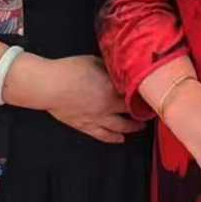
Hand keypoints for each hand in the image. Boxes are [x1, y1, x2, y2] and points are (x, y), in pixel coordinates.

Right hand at [18, 55, 144, 143]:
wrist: (49, 86)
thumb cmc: (70, 71)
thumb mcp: (94, 62)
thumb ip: (108, 68)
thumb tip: (116, 69)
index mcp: (112, 90)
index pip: (134, 95)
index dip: (144, 95)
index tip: (151, 94)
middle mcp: (108, 108)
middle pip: (131, 113)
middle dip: (142, 113)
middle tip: (150, 112)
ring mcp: (96, 119)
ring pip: (120, 128)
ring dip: (132, 128)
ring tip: (140, 128)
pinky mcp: (84, 126)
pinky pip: (103, 135)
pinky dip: (113, 138)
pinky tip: (120, 139)